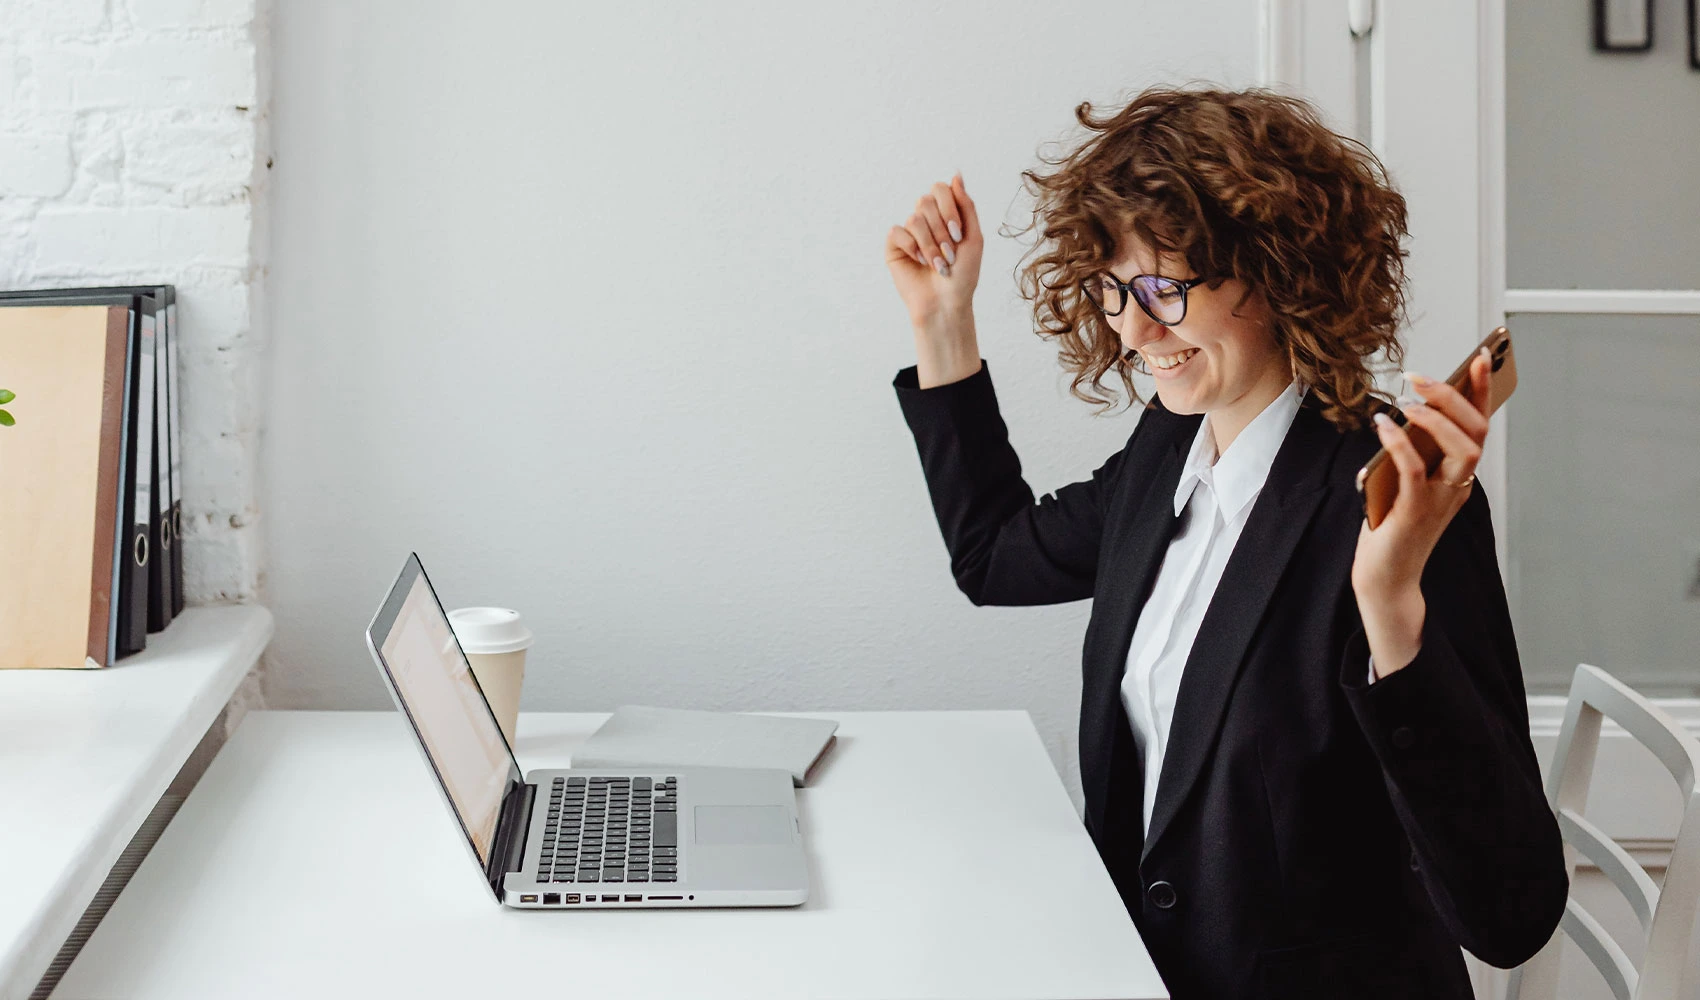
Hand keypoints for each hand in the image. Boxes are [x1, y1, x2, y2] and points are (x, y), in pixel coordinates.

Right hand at [885, 173, 984, 329]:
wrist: (947, 303)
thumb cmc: (964, 275)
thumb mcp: (974, 237)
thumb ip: (966, 205)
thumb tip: (956, 174)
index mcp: (945, 214)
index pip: (940, 189)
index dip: (948, 208)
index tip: (957, 234)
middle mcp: (926, 219)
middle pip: (925, 201)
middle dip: (940, 230)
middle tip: (949, 254)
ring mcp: (909, 232)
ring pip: (914, 219)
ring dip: (930, 245)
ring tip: (937, 264)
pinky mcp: (894, 246)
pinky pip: (898, 232)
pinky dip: (912, 248)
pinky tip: (919, 263)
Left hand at [1350, 347, 1493, 676]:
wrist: (1385, 577)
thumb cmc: (1392, 527)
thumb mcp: (1406, 482)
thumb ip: (1412, 453)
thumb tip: (1401, 412)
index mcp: (1458, 475)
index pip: (1478, 426)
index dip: (1483, 391)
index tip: (1482, 356)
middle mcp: (1457, 486)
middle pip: (1476, 433)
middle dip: (1455, 397)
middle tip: (1421, 377)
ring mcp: (1440, 501)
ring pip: (1461, 451)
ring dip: (1437, 419)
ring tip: (1407, 399)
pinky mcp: (1414, 514)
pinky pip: (1415, 472)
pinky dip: (1401, 444)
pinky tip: (1383, 425)